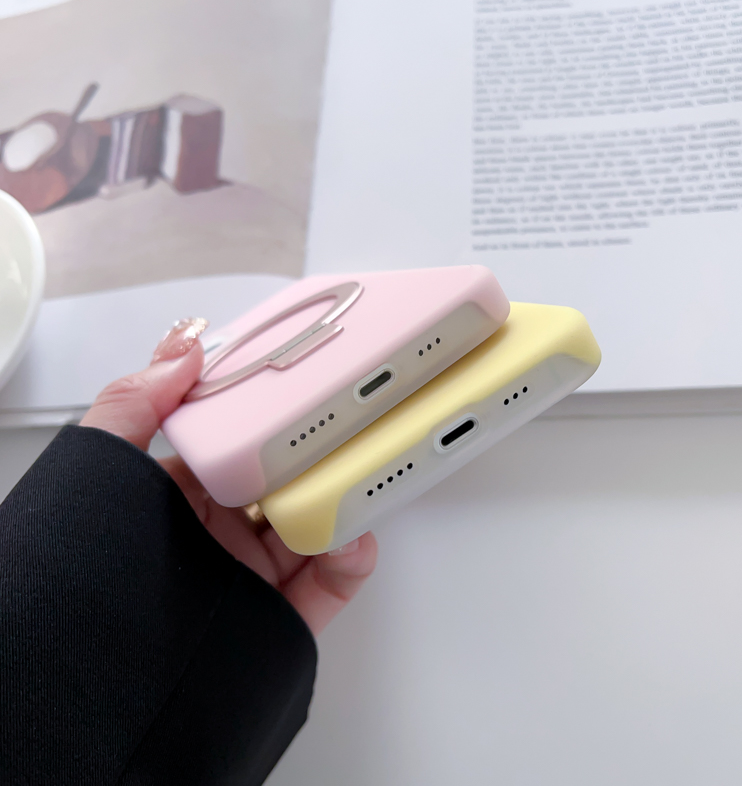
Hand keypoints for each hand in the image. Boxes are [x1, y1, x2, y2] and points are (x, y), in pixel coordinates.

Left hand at [80, 318, 377, 635]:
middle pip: (290, 483)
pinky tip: (350, 536)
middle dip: (323, 456)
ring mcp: (253, 576)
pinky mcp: (278, 619)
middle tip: (346, 430)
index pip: (244, 444)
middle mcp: (223, 534)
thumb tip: (182, 351)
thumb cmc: (91, 574)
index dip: (277, 416)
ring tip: (358, 478)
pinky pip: (330, 584)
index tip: (306, 391)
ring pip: (317, 528)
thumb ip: (133, 405)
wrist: (104, 684)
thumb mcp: (101, 472)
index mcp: (186, 495)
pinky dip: (351, 559)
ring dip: (345, 502)